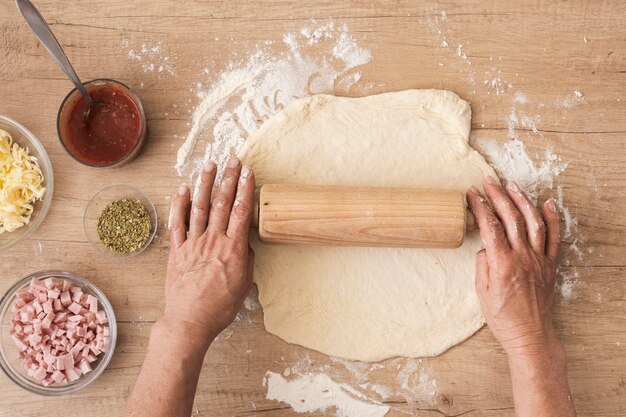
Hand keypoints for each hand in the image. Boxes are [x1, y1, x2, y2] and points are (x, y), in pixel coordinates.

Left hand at [163, 156, 254, 348]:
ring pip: (200, 207)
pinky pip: (177, 224)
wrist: (190, 321)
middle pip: (222, 203)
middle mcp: (213, 241)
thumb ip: (245, 259)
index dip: (245, 189)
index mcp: (233, 248)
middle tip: (233, 160)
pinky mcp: (177, 251)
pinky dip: (180, 205)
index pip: (241, 211)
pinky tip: (183, 190)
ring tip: (210, 165)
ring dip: (205, 184)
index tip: (248, 172)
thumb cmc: (220, 308)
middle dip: (229, 179)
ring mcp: (193, 244)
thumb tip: (244, 243)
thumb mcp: (243, 284)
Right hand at [466, 176, 561, 357]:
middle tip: (488, 182)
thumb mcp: (482, 293)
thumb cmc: (503, 319)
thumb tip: (486, 247)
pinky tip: (547, 204)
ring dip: (522, 201)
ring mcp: (539, 260)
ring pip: (534, 222)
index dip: (480, 206)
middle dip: (498, 196)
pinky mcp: (550, 266)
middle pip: (511, 218)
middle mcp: (523, 258)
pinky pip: (555, 238)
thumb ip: (483, 265)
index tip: (471, 194)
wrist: (530, 336)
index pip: (490, 226)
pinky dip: (552, 218)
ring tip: (511, 186)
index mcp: (503, 264)